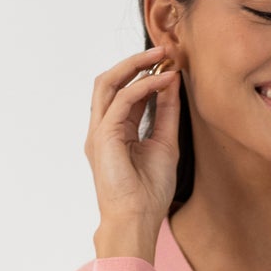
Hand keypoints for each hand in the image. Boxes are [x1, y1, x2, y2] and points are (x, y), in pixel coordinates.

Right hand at [87, 43, 183, 257]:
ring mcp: (99, 131)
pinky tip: (164, 80)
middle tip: (164, 50)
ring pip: (109, 83)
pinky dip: (144, 86)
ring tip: (162, 56)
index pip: (125, 93)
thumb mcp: (164, 145)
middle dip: (136, 62)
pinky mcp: (103, 135)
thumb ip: (165, 114)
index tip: (170, 63)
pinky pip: (123, 99)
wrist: (136, 220)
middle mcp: (102, 129)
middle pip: (110, 81)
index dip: (146, 75)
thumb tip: (171, 84)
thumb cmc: (148, 193)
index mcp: (114, 133)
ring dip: (135, 65)